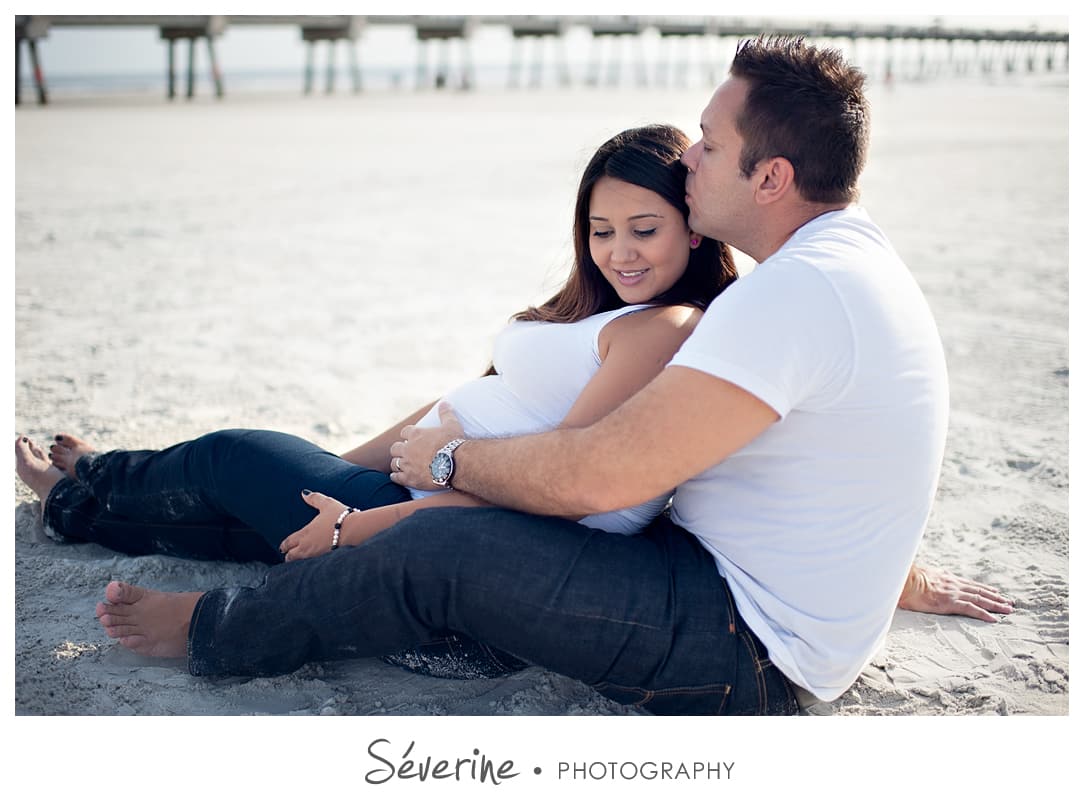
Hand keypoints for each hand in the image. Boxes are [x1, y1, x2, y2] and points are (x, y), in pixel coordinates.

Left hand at [279, 490, 349, 561]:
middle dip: (289, 556)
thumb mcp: (327, 504)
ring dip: (298, 562)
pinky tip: (313, 565)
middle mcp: (308, 546)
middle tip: (288, 556)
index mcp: (305, 533)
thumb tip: (304, 493)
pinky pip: (313, 565)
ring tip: (298, 563)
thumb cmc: (341, 517)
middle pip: (292, 556)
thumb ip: (314, 498)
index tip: (282, 548)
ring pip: (301, 563)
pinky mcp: (327, 560)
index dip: (284, 545)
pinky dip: (310, 566)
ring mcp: (317, 555)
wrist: (356, 531)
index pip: (289, 542)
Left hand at [389, 402, 463, 490]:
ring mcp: (407, 464)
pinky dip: (396, 477)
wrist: (457, 464)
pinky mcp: (409, 478)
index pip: (404, 432)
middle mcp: (408, 448)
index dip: (407, 436)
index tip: (410, 439)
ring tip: (403, 466)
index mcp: (416, 434)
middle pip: (395, 448)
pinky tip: (399, 477)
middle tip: (406, 454)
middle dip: (399, 450)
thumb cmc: (454, 443)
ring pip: (394, 463)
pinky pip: (396, 477)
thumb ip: (446, 414)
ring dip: (398, 464)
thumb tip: (444, 403)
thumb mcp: (451, 425)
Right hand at [897, 564, 1013, 621]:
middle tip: (1009, 602)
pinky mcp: (950, 603)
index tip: (995, 591)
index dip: (983, 588)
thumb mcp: (920, 576)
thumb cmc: (906, 579)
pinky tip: (994, 619)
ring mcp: (953, 593)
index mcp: (946, 578)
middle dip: (995, 596)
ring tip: (1008, 609)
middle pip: (979, 591)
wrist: (903, 580)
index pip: (970, 584)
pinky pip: (971, 609)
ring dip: (996, 604)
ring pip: (980, 599)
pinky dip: (984, 614)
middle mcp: (953, 584)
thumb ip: (928, 579)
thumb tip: (926, 582)